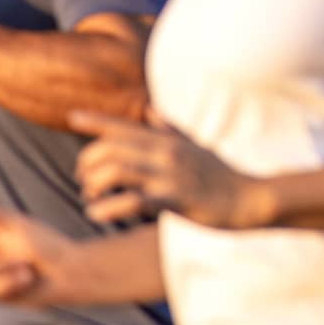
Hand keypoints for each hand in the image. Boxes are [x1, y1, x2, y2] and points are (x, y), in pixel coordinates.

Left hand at [71, 110, 271, 228]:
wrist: (251, 198)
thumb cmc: (220, 174)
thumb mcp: (194, 145)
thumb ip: (169, 128)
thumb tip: (151, 110)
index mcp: (166, 140)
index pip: (124, 125)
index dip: (96, 120)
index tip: (72, 116)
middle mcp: (164, 152)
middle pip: (111, 149)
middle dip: (88, 163)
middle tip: (83, 180)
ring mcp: (169, 175)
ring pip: (117, 171)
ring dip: (94, 184)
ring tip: (89, 197)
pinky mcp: (175, 199)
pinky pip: (134, 201)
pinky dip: (109, 208)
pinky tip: (96, 214)